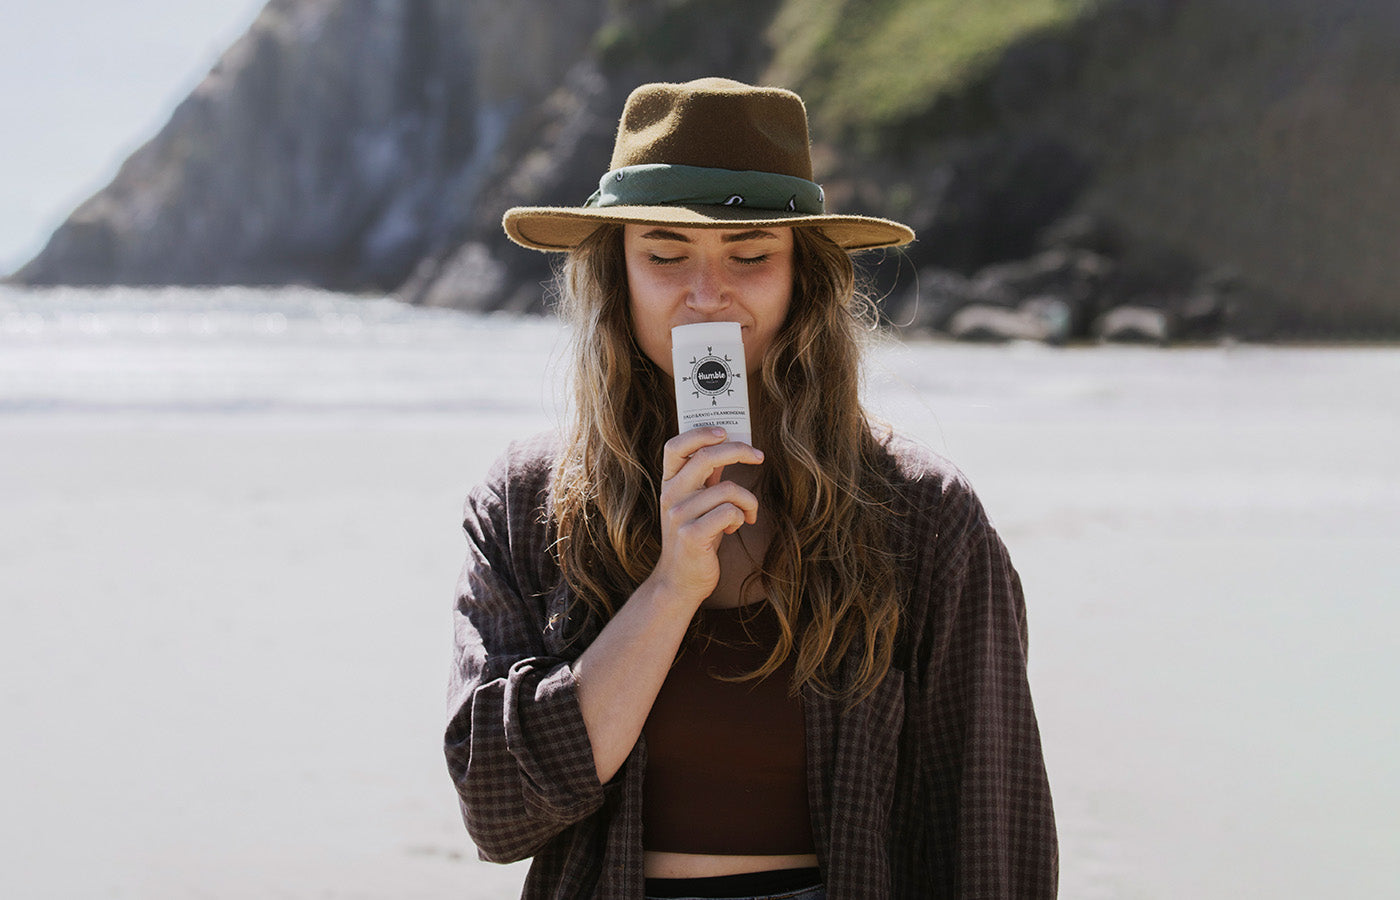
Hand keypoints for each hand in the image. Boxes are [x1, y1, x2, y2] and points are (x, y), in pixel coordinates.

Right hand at [649, 427, 763, 608]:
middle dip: (740, 451)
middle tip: (758, 457)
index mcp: (669, 483)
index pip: (676, 446)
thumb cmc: (695, 537)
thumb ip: (706, 476)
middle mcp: (670, 495)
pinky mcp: (692, 535)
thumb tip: (726, 445)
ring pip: (728, 489)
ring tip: (748, 513)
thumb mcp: (696, 502)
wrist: (679, 580)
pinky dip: (741, 516)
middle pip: (707, 457)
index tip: (725, 432)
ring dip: (748, 500)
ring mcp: (679, 515)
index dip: (701, 433)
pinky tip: (735, 526)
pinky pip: (730, 512)